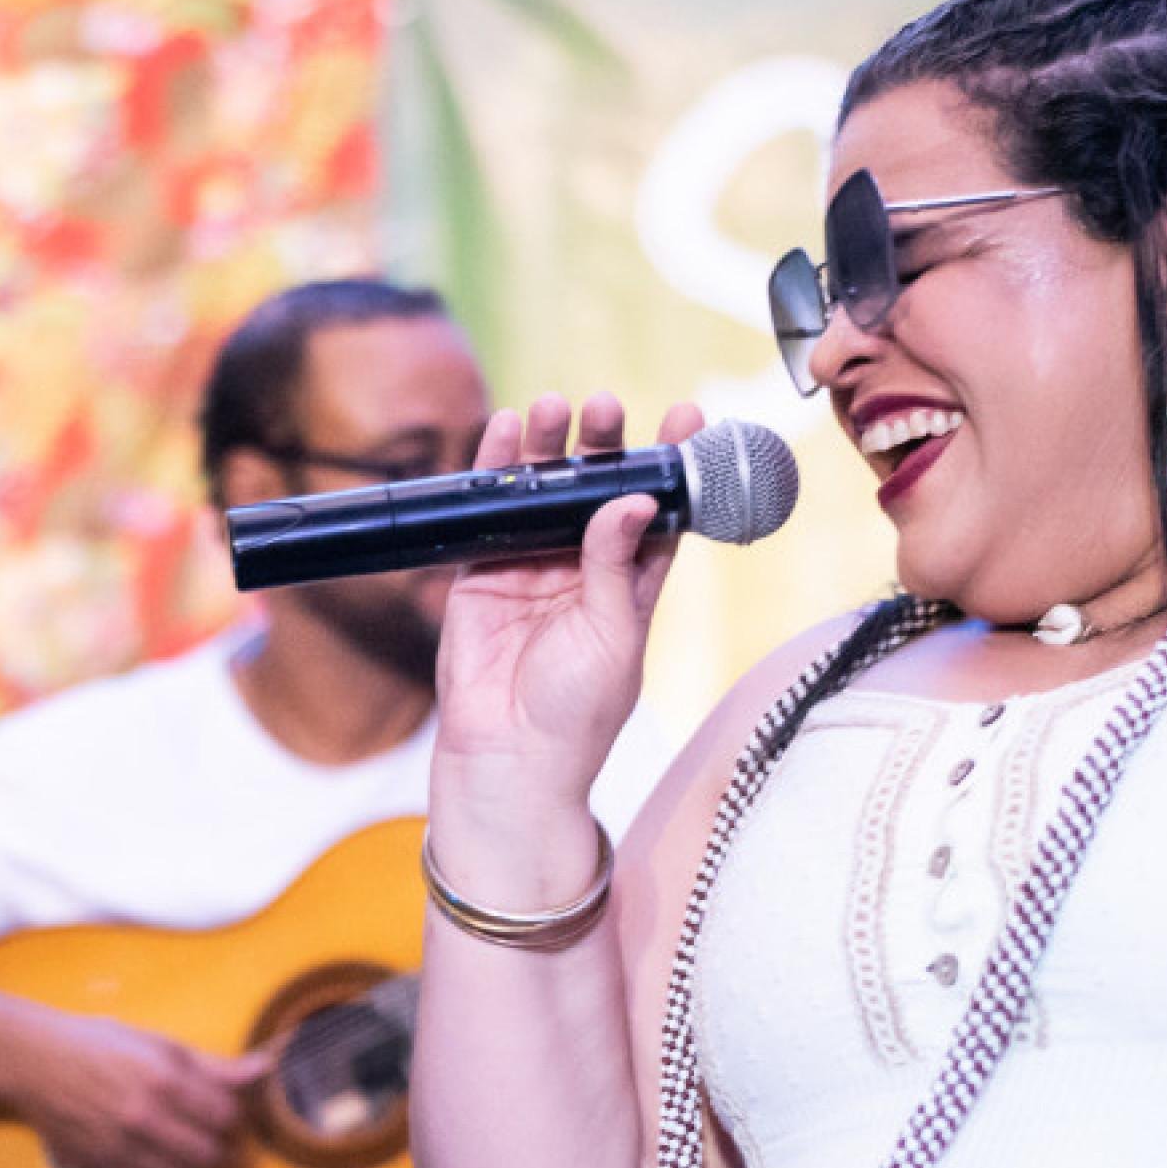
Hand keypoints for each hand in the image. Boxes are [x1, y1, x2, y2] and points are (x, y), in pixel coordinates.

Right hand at [18, 1013, 260, 1167]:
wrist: (34, 1064)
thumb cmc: (99, 1046)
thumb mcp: (157, 1044)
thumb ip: (212, 1066)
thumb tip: (262, 1070)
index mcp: (163, 1078)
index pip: (226, 1117)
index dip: (237, 1120)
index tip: (229, 1116)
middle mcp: (144, 1117)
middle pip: (211, 1156)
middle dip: (225, 1153)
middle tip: (220, 1143)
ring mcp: (122, 1147)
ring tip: (200, 1161)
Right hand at [435, 393, 702, 810]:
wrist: (509, 760)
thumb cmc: (576, 715)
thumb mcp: (612, 637)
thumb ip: (616, 566)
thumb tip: (632, 501)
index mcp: (630, 585)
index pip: (657, 512)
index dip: (669, 465)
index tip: (685, 416)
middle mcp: (583, 569)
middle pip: (596, 490)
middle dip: (602, 446)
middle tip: (605, 408)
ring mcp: (531, 568)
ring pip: (543, 494)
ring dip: (549, 449)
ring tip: (555, 408)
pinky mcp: (482, 574)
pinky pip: (490, 514)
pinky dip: (495, 473)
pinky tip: (503, 432)